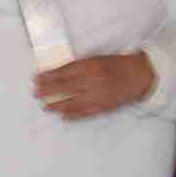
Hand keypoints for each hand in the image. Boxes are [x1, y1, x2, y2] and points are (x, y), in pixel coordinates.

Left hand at [34, 48, 158, 122]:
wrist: (139, 75)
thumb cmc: (117, 65)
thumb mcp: (97, 59)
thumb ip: (80, 67)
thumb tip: (59, 73)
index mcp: (90, 66)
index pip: (64, 72)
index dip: (49, 76)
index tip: (37, 78)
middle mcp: (92, 80)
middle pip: (65, 87)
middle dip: (48, 90)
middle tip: (36, 93)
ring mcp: (98, 95)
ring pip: (72, 102)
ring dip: (57, 105)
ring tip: (45, 107)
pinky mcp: (104, 106)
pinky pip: (85, 112)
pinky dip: (73, 115)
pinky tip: (63, 116)